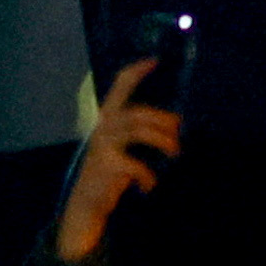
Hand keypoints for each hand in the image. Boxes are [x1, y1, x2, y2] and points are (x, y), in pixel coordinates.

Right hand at [53, 65, 180, 261]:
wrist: (86, 204)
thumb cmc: (111, 171)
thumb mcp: (121, 145)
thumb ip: (138, 130)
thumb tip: (176, 122)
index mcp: (106, 118)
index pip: (119, 86)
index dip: (136, 72)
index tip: (155, 60)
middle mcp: (102, 126)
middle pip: (137, 112)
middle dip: (163, 119)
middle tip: (178, 131)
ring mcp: (102, 145)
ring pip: (139, 131)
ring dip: (162, 141)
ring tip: (174, 151)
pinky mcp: (105, 165)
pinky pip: (136, 164)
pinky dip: (148, 175)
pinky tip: (150, 185)